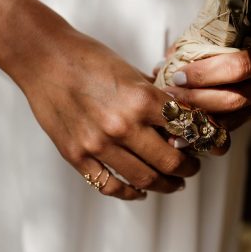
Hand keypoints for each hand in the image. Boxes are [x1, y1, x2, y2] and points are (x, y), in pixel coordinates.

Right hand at [15, 17, 199, 200]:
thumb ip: (155, 96)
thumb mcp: (130, 71)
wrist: (43, 58)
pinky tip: (139, 191)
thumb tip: (181, 114)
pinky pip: (110, 186)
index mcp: (141, 99)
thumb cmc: (87, 58)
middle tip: (192, 167)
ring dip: (166, 185)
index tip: (207, 145)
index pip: (187, 129)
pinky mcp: (77, 156)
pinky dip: (131, 193)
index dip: (204, 140)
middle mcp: (122, 125)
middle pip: (171, 162)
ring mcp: (98, 144)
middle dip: (188, 168)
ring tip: (173, 183)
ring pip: (145, 179)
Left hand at [158, 0, 250, 130]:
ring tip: (172, 119)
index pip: (238, 68)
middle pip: (235, 98)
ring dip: (201, 119)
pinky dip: (211, 127)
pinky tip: (188, 134)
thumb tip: (161, 65)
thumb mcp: (231, 20)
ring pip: (236, 116)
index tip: (176, 75)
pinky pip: (238, 122)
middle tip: (169, 97)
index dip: (204, 75)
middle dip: (197, 100)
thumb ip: (197, 41)